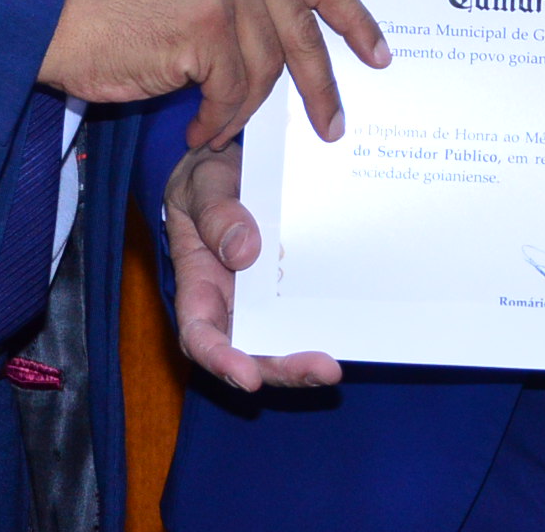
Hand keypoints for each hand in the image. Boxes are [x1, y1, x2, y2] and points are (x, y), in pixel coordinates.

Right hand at [39, 0, 388, 148]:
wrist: (59, 25)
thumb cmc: (123, 18)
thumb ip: (247, 0)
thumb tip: (299, 49)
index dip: (353, 20)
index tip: (378, 55)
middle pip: (302, 33)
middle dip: (321, 88)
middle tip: (332, 127)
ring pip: (265, 72)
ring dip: (241, 111)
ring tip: (214, 123)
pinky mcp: (206, 26)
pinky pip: (233, 93)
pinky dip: (217, 119)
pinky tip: (196, 125)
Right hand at [166, 139, 342, 390]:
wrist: (234, 167)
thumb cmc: (206, 180)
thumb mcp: (202, 184)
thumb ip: (216, 214)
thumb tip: (244, 251)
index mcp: (197, 285)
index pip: (200, 335)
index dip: (220, 360)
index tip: (247, 377)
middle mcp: (228, 305)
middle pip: (248, 353)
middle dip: (281, 370)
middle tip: (322, 371)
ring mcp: (261, 302)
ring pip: (278, 345)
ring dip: (304, 363)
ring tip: (334, 369)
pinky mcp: (289, 291)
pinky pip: (302, 318)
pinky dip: (321, 331)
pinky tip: (347, 333)